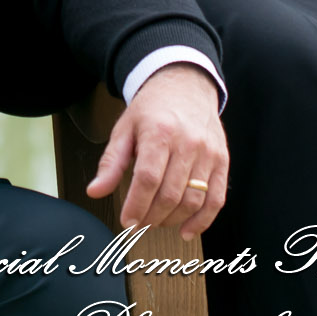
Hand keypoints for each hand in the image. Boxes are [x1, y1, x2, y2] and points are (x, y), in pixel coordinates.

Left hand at [87, 63, 226, 239]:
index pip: (148, 178)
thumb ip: (111, 162)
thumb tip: (95, 191)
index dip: (137, 205)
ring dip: (173, 220)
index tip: (127, 221)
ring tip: (157, 221)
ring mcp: (208, 152)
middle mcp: (187, 142)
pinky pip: (216, 199)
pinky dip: (202, 221)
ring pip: (193, 200)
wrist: (185, 85)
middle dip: (151, 216)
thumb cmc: (152, 109)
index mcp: (159, 131)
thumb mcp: (125, 128)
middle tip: (139, 223)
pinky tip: (186, 230)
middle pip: (170, 193)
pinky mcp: (222, 161)